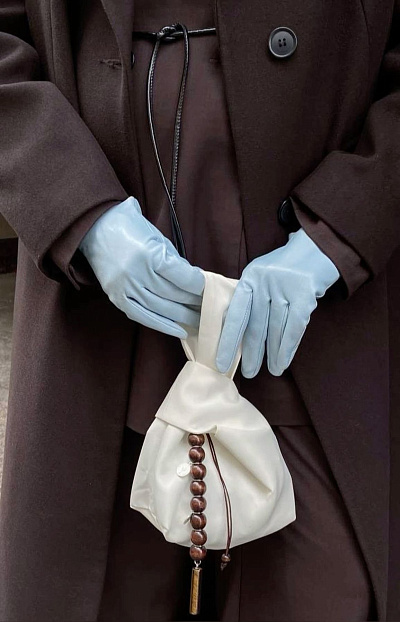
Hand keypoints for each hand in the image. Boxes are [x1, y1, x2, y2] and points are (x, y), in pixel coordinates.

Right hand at [79, 196, 204, 338]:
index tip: (212, 290)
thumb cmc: (131, 228)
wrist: (95, 227)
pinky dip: (162, 325)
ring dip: (183, 317)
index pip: (182, 277)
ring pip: (160, 308)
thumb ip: (175, 262)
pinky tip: (178, 330)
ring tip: (200, 322)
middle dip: (194, 303)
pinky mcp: (116, 296)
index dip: (199, 286)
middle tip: (212, 310)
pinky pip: (141, 316)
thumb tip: (194, 283)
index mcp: (149, 254)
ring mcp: (124, 287)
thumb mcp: (158, 238)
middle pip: (173, 294)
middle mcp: (136, 273)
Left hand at [216, 228, 339, 376]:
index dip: (227, 340)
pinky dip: (288, 348)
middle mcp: (264, 283)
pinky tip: (283, 362)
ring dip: (272, 353)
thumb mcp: (262, 277)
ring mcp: (285, 288)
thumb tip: (237, 335)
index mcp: (249, 278)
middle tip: (248, 374)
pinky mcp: (304, 295)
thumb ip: (251, 299)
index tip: (221, 362)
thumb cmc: (284, 269)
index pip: (236, 313)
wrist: (316, 250)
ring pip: (275, 329)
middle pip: (255, 324)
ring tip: (270, 371)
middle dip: (250, 352)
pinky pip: (294, 328)